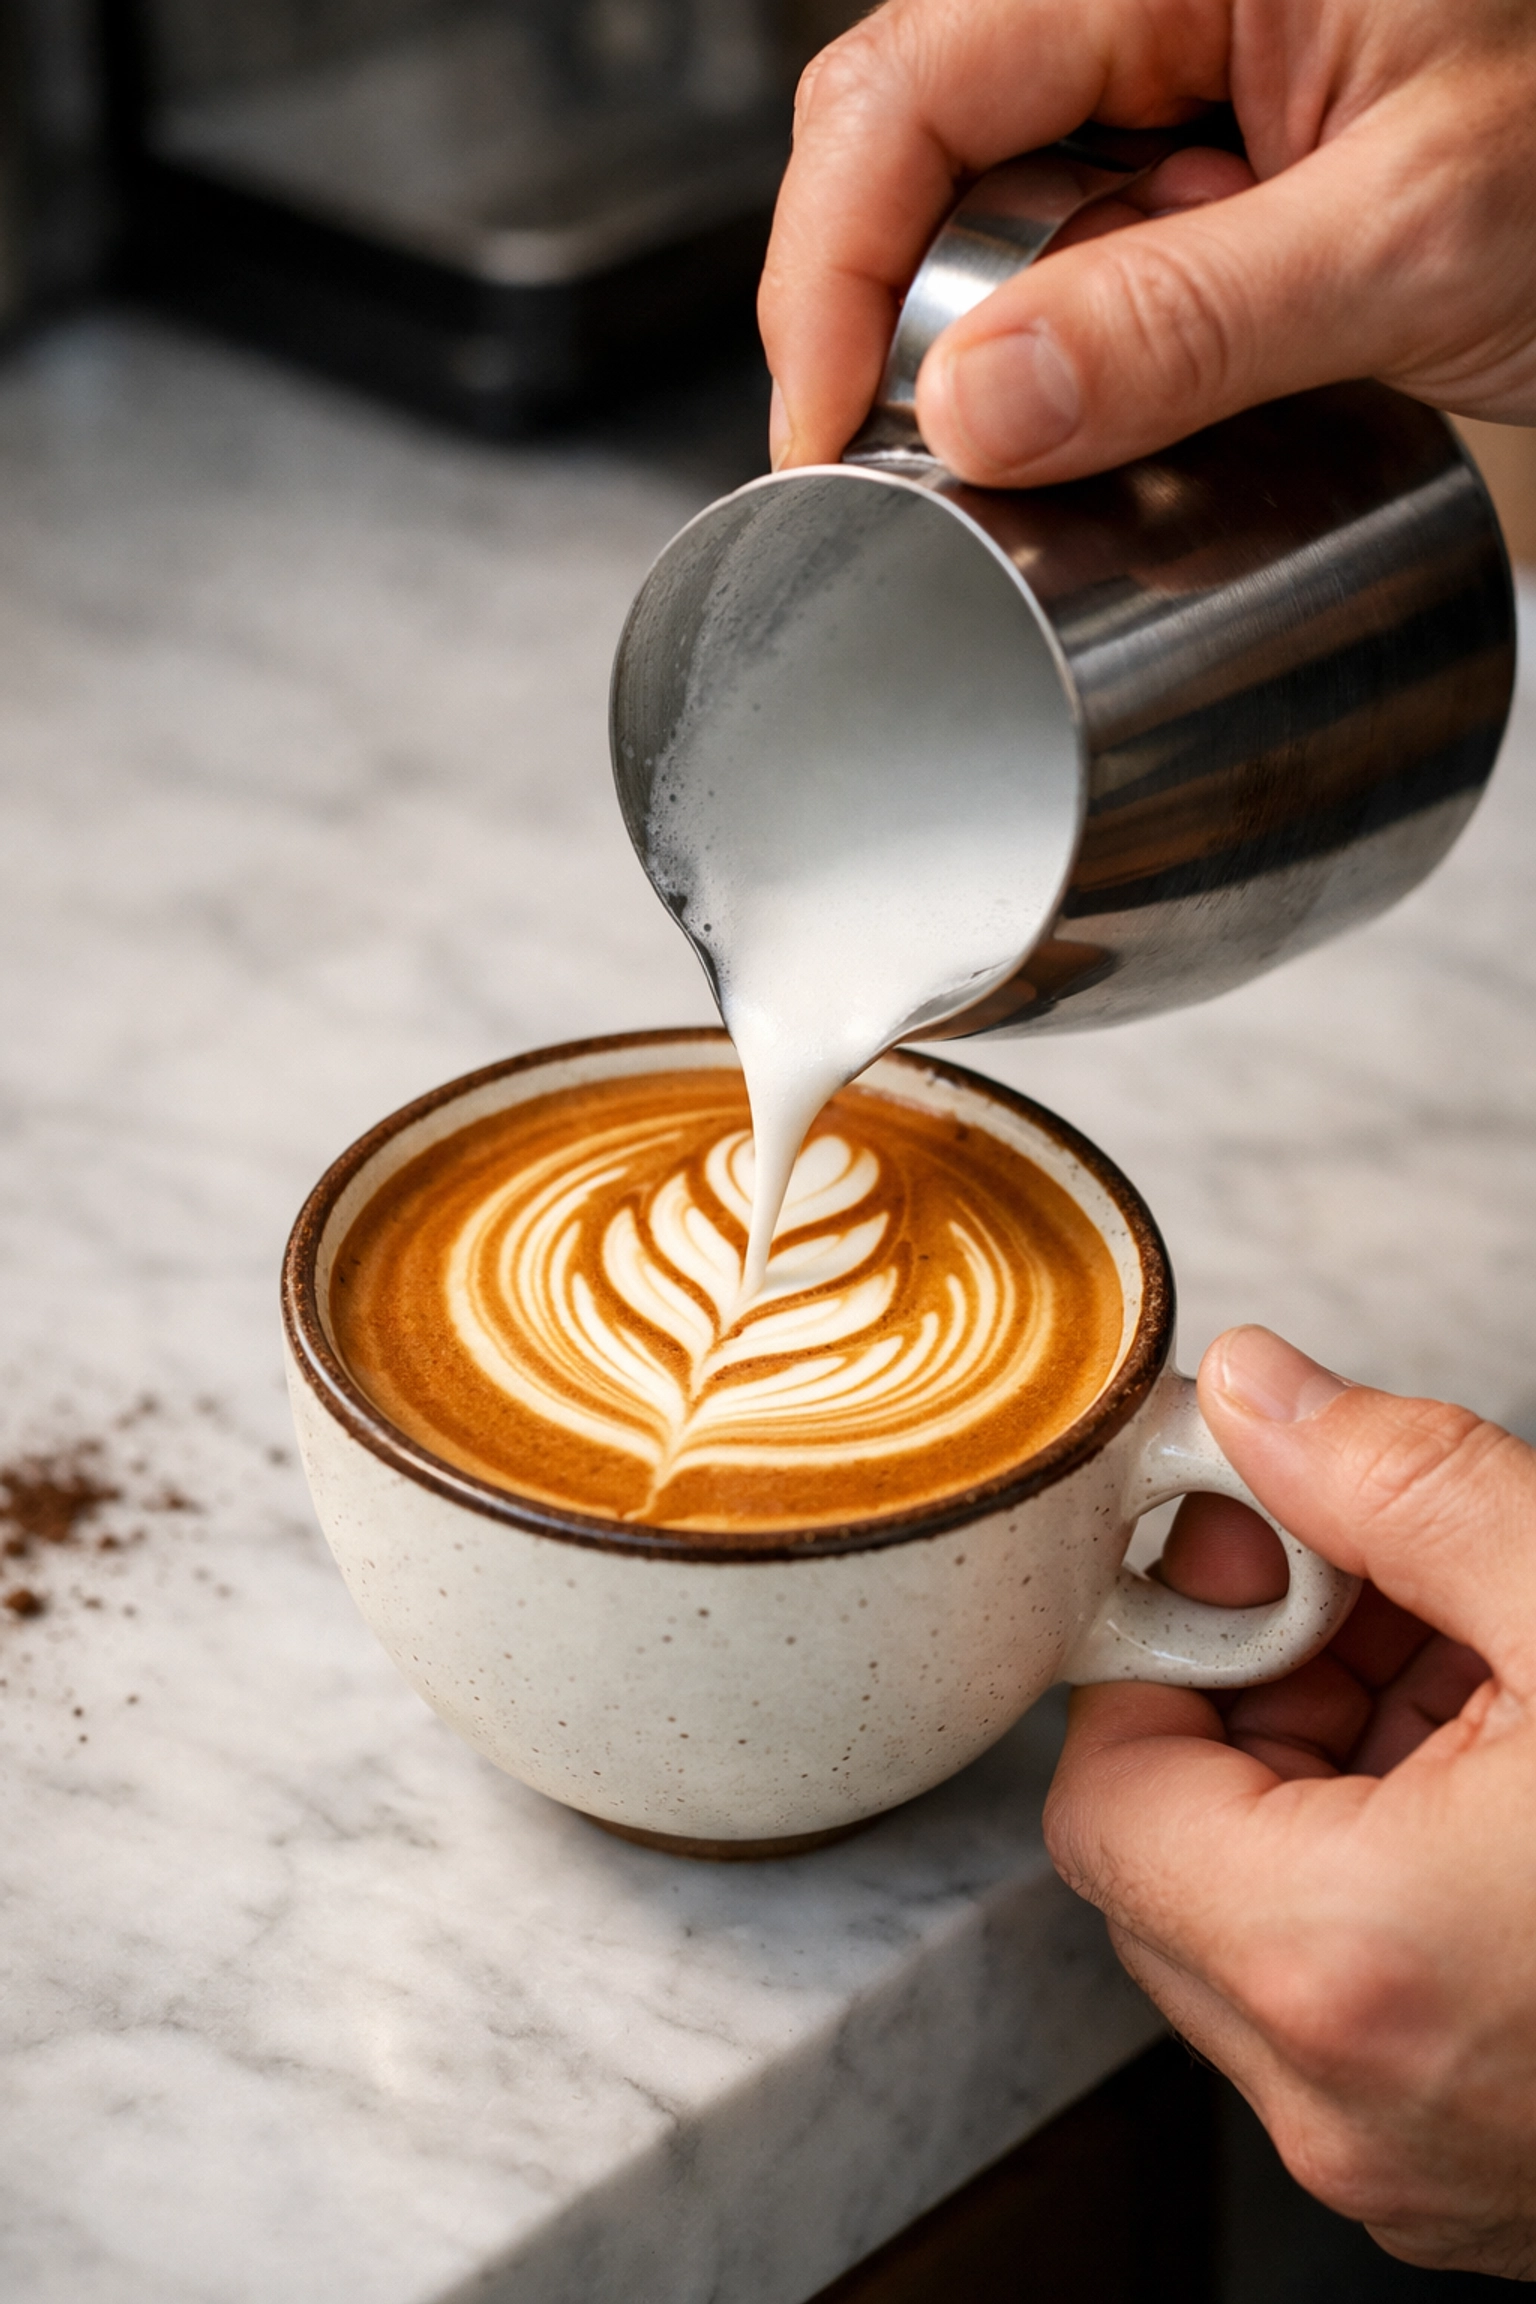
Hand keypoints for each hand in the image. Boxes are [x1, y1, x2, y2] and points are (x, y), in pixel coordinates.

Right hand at [760, 0, 1535, 483]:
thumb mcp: (1411, 238)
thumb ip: (1183, 322)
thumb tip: (971, 407)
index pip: (911, 87)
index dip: (829, 275)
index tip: (823, 438)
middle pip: (911, 132)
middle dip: (886, 311)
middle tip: (912, 466)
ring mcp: (1170, 53)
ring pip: (977, 189)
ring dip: (984, 328)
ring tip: (1056, 432)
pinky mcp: (1196, 127)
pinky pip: (1065, 222)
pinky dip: (1063, 328)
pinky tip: (1117, 388)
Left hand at [1045, 1325, 1535, 2276]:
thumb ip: (1402, 1489)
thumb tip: (1261, 1397)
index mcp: (1347, 1961)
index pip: (1103, 1792)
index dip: (1167, 1653)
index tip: (1254, 1566)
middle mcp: (1350, 2099)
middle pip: (1174, 1858)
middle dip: (1262, 1702)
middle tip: (1391, 1603)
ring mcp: (1416, 2164)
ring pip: (1264, 1931)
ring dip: (1336, 1783)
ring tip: (1486, 1688)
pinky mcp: (1483, 2182)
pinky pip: (1361, 2006)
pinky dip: (1395, 1880)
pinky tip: (1517, 1789)